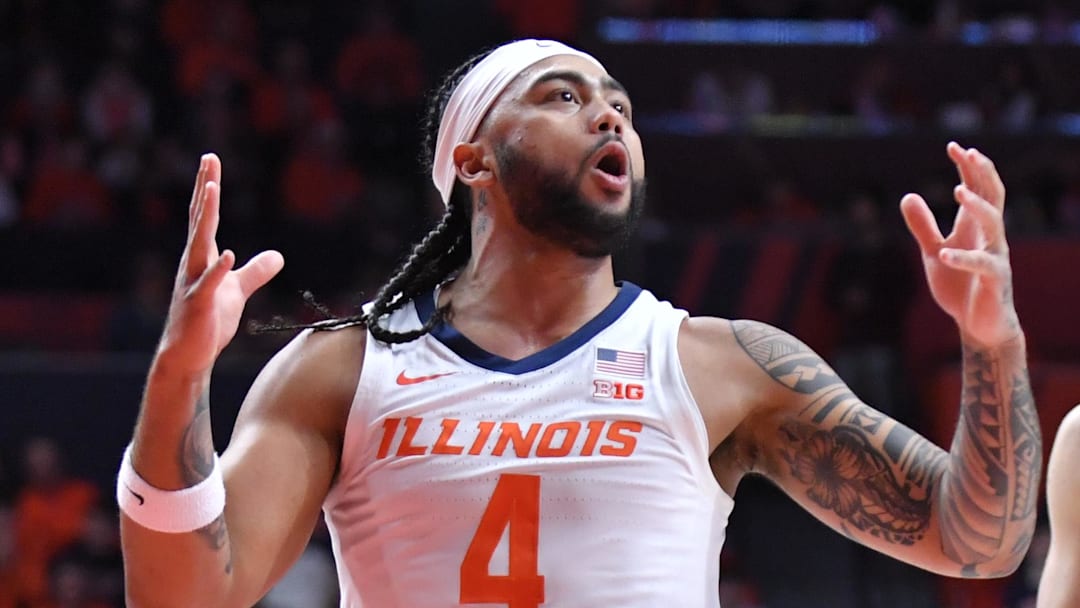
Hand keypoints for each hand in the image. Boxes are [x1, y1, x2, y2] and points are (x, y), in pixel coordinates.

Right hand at [155, 154, 283, 374]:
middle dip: (205, 189)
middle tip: (209, 159)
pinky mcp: (198, 305)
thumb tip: (278, 256)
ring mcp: (194, 282)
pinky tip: (227, 254)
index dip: (208, 189)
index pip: (205, 217)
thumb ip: (256, 271)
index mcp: (203, 258)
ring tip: (212, 189)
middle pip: (201, 220)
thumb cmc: (208, 322)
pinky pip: (208, 284)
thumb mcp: (238, 291)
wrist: (188, 355)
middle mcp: (194, 264)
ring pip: (200, 243)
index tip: (211, 161)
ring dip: (206, 217)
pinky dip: (218, 269)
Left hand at [900, 142, 1018, 347]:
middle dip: (982, 174)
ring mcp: (995, 257)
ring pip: (994, 225)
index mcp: (974, 228)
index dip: (968, 168)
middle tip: (969, 153)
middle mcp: (989, 237)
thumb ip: (923, 226)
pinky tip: (943, 253)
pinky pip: (982, 266)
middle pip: (992, 197)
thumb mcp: (933, 252)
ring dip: (977, 207)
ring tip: (959, 192)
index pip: (976, 189)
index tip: (954, 146)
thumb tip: (907, 195)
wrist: (980, 325)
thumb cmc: (960, 286)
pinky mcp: (994, 281)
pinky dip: (963, 258)